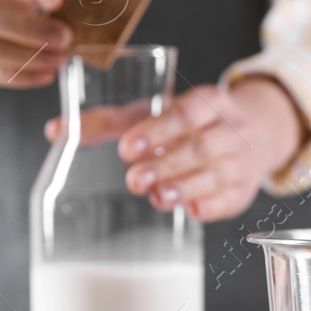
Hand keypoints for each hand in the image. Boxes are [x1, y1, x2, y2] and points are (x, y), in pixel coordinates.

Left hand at [101, 77, 304, 221]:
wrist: (255, 133)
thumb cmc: (191, 123)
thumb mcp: (155, 112)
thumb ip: (108, 122)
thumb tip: (55, 131)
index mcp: (210, 101)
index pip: (186, 113)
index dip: (158, 130)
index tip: (128, 148)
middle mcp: (231, 130)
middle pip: (200, 147)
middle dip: (167, 165)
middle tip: (134, 179)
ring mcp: (240, 162)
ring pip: (216, 176)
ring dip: (185, 188)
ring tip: (156, 197)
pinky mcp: (241, 191)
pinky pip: (228, 200)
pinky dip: (210, 206)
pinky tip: (192, 210)